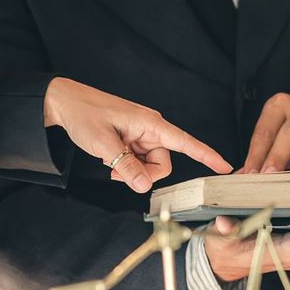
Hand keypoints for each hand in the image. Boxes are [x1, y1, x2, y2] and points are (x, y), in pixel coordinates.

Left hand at [44, 77, 231, 192]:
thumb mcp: (103, 144)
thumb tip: (144, 187)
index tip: (225, 166)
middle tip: (118, 172)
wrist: (63, 102)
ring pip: (150, 165)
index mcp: (150, 123)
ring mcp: (141, 135)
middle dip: (145, 174)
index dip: (207, 155)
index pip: (186, 142)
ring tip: (109, 163)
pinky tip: (109, 160)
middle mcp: (150, 129)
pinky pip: (138, 162)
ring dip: (132, 171)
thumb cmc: (83, 114)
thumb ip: (126, 167)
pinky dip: (126, 167)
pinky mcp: (132, 140)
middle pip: (163, 163)